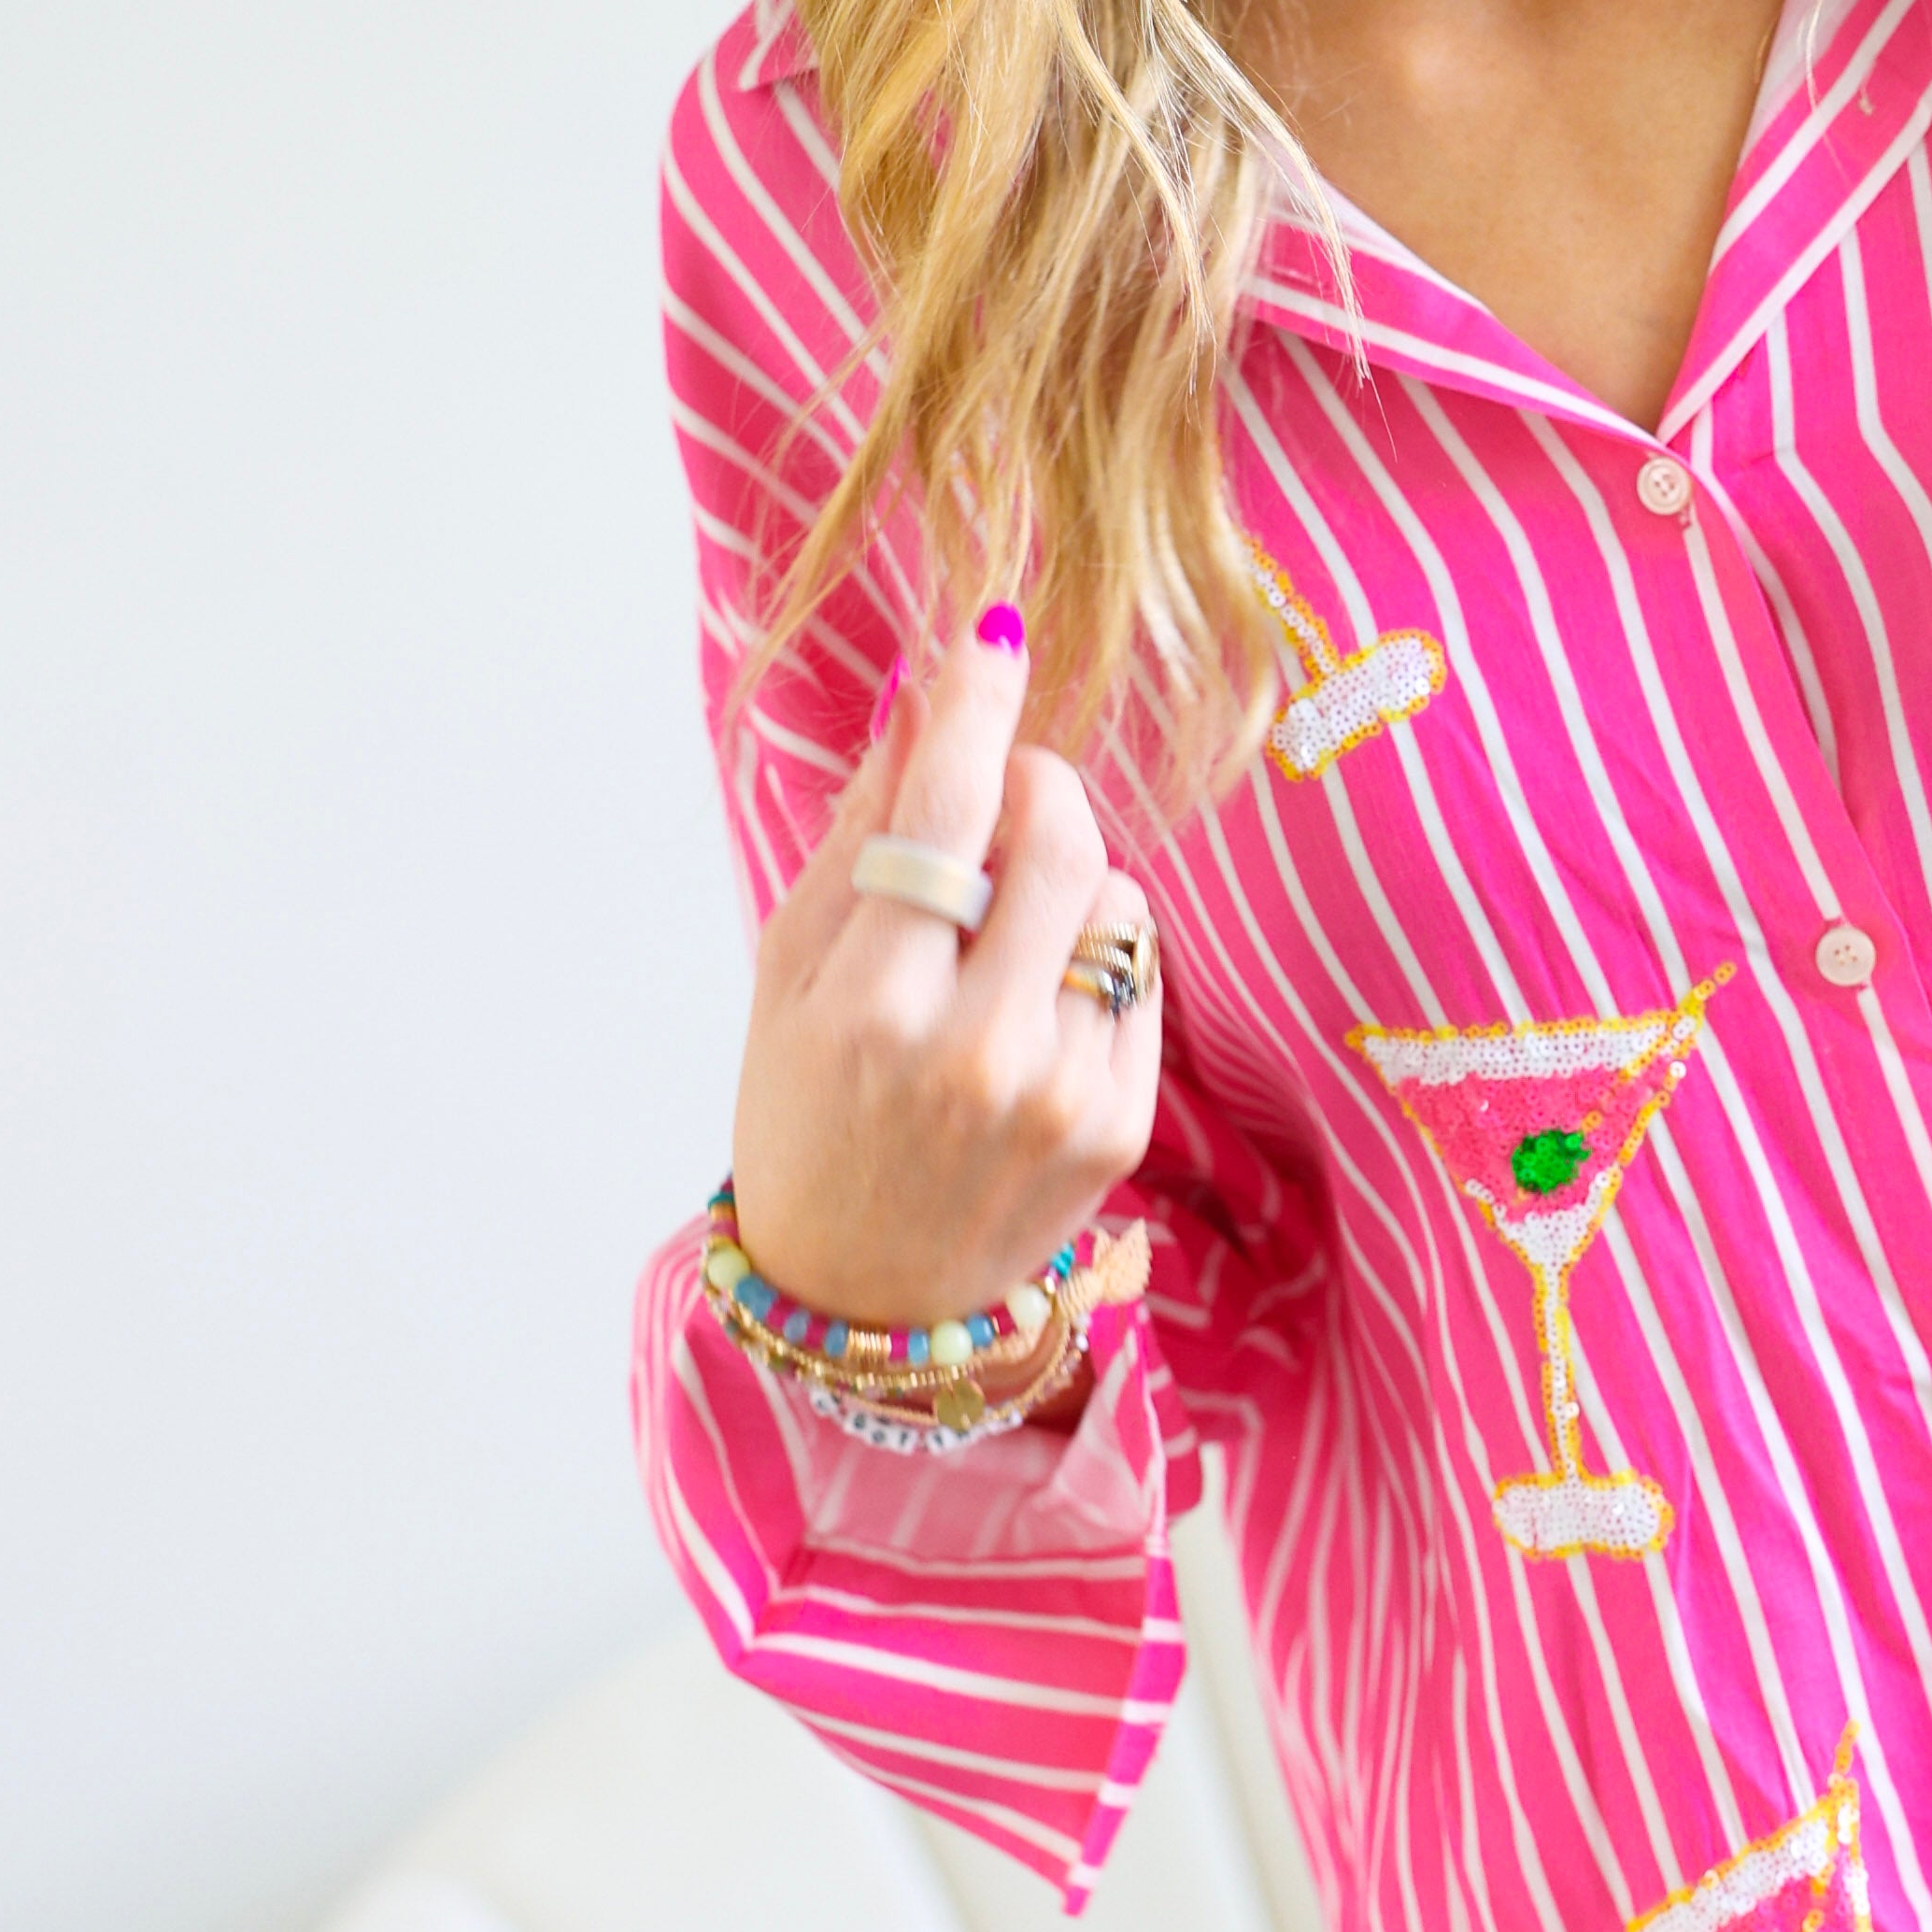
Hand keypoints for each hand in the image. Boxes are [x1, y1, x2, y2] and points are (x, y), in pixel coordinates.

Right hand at [725, 611, 1163, 1328]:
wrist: (863, 1297)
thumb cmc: (807, 1113)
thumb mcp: (791, 974)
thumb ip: (860, 835)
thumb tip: (919, 699)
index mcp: (874, 1008)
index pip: (943, 814)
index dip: (973, 705)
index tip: (992, 633)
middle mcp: (976, 1051)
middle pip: (1060, 834)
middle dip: (1036, 784)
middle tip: (1000, 793)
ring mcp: (1062, 1093)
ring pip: (1116, 897)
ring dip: (1070, 882)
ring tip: (1004, 938)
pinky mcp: (1122, 1125)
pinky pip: (1141, 970)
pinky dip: (1096, 956)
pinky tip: (1036, 1005)